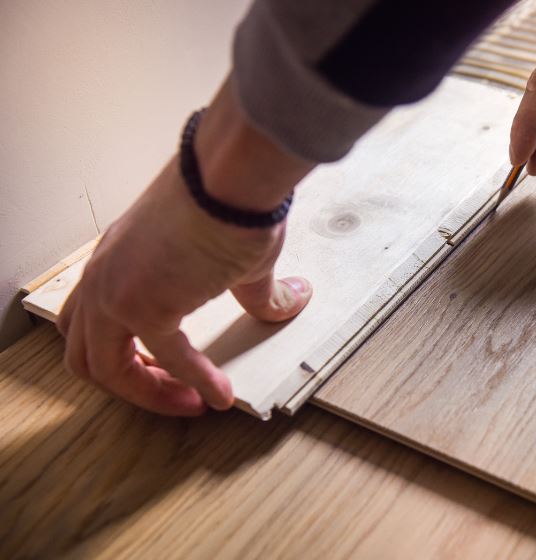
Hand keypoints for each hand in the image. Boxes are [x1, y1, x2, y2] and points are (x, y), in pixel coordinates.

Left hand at [57, 77, 314, 415]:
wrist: (232, 179)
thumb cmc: (230, 203)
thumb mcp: (239, 260)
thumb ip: (258, 291)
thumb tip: (293, 299)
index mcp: (116, 261)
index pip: (93, 323)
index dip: (126, 356)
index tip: (167, 373)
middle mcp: (104, 277)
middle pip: (87, 355)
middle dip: (131, 385)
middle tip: (174, 396)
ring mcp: (116, 291)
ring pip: (102, 367)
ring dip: (148, 394)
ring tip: (190, 403)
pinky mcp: (145, 305)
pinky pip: (167, 358)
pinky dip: (194, 382)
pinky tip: (220, 394)